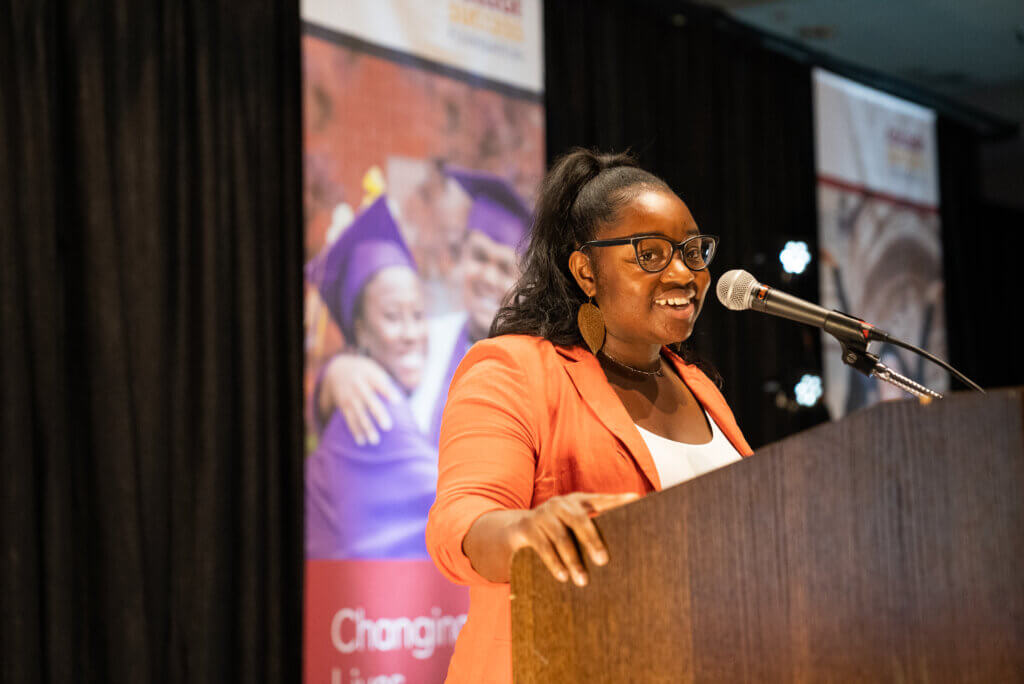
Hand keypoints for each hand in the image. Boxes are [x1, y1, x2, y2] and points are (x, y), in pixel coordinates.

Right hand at [319, 354, 400, 444]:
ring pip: (359, 413)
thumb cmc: (365, 371)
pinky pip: (349, 419)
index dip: (387, 391)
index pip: (379, 383)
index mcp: (368, 375)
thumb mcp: (373, 369)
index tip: (397, 401)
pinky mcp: (343, 405)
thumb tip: (402, 401)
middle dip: (378, 413)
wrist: (338, 368)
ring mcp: (350, 396)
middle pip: (369, 400)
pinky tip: (362, 441)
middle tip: (388, 426)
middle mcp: (358, 386)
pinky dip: (355, 430)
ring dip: (366, 427)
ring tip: (375, 441)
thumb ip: (385, 381)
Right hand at [462, 492, 638, 585]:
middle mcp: (561, 503)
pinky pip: (543, 547)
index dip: (617, 500)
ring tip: (582, 580)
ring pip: (561, 537)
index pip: (601, 500)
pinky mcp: (528, 527)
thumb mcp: (573, 524)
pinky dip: (554, 563)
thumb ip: (593, 528)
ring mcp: (543, 514)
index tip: (635, 500)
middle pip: (579, 519)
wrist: (517, 528)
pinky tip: (563, 577)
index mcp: (577, 501)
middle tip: (603, 561)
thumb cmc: (557, 530)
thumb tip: (624, 538)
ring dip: (572, 560)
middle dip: (592, 540)